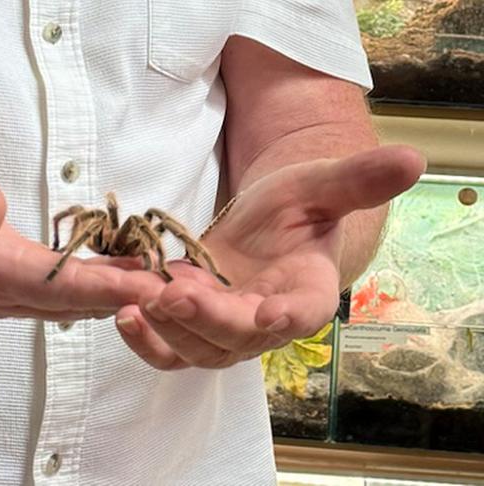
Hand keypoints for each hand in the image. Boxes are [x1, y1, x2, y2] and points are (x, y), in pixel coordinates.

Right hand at [0, 140, 163, 320]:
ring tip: (169, 287)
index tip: (156, 286)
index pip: (56, 284)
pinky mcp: (6, 292)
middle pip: (74, 304)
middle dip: (128, 298)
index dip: (107, 285)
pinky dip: (97, 294)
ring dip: (118, 299)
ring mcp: (1, 299)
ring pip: (71, 308)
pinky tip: (125, 279)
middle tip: (186, 291)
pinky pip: (61, 301)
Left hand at [114, 146, 425, 368]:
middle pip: (238, 338)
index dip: (289, 318)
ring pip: (196, 349)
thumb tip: (412, 158)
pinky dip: (144, 339)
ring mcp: (223, 330)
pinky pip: (167, 348)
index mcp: (306, 290)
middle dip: (207, 320)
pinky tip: (121, 313)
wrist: (261, 227)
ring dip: (166, 331)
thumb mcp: (318, 185)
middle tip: (176, 294)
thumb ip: (356, 180)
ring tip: (136, 302)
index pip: (305, 312)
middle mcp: (264, 322)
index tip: (270, 315)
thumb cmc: (295, 207)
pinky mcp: (188, 328)